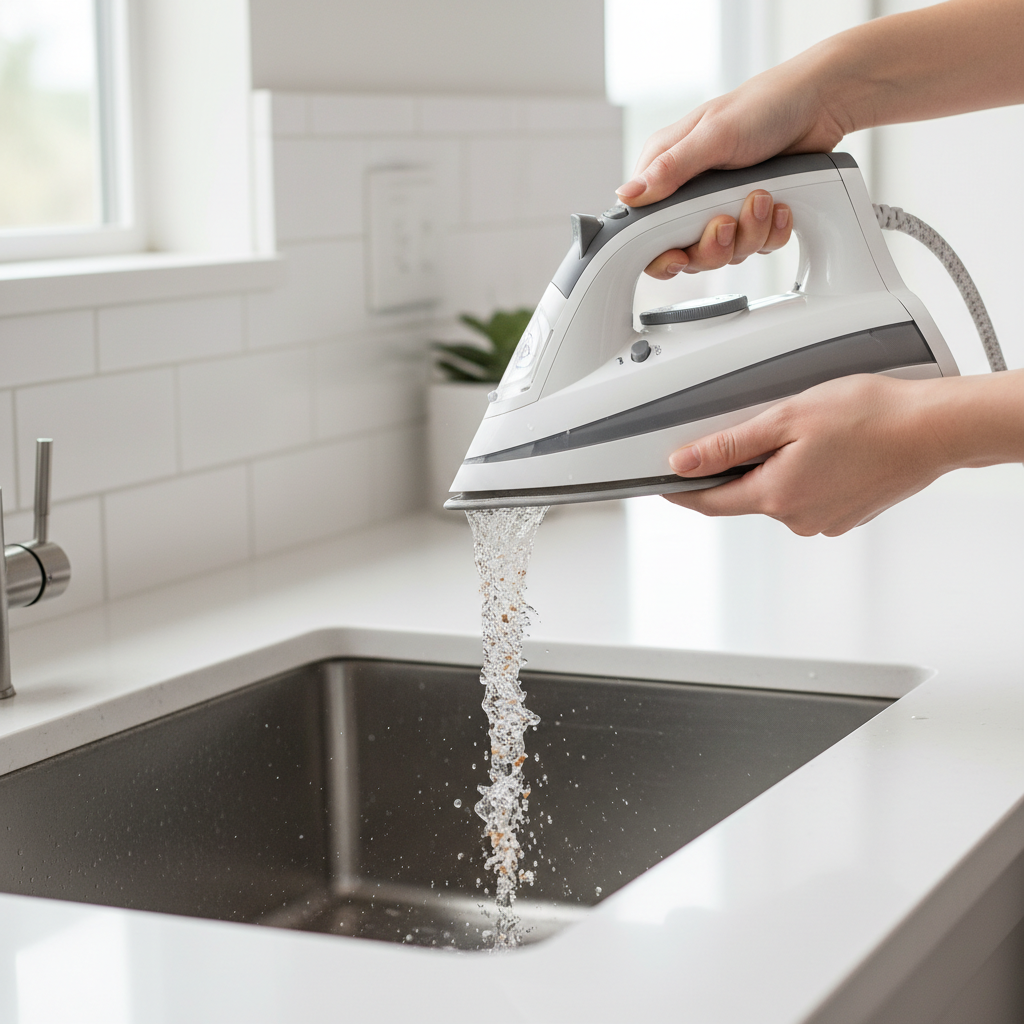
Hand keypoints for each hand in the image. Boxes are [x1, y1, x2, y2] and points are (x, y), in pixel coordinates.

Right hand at [616, 36, 841, 279]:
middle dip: (713, 246)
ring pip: (724, 254)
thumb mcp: (712, 135)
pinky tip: (780, 205)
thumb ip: (670, 170)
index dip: (659, 253)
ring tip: (763, 198)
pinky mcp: (752, 217)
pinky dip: (772, 232)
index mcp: (667, 172)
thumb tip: (627, 196)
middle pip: (686, 253)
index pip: (645, 229)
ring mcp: (722, 208)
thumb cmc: (765, 105)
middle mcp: (690, 194)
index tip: (679, 255)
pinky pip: (757, 247)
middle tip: (728, 222)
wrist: (821, 103)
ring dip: (749, 233)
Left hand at [662, 372, 1023, 535]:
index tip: (661, 481)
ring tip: (806, 432)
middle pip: (744, 494)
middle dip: (739, 466)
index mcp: (776, 495)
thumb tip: (684, 462)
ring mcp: (823, 520)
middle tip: (759, 428)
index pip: (709, 501)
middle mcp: (797, 517)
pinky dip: (806, 475)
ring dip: (777, 468)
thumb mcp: (786, 418)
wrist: (934, 430)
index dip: (681, 490)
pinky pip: (808, 496)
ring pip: (778, 494)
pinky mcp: (845, 516)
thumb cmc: (871, 416)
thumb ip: (729, 444)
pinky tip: (827, 449)